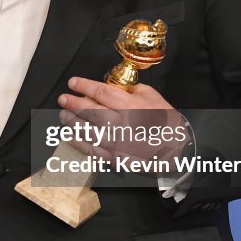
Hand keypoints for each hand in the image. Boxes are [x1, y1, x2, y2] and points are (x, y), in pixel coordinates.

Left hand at [58, 77, 186, 166]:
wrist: (177, 150)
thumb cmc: (166, 122)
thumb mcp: (152, 96)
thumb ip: (130, 89)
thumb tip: (111, 85)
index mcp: (130, 106)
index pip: (100, 92)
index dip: (83, 86)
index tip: (72, 83)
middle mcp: (120, 123)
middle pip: (89, 110)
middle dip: (72, 103)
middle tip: (63, 99)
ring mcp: (116, 142)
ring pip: (86, 129)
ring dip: (71, 121)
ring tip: (63, 115)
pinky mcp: (115, 157)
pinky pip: (90, 149)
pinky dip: (77, 141)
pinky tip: (69, 135)